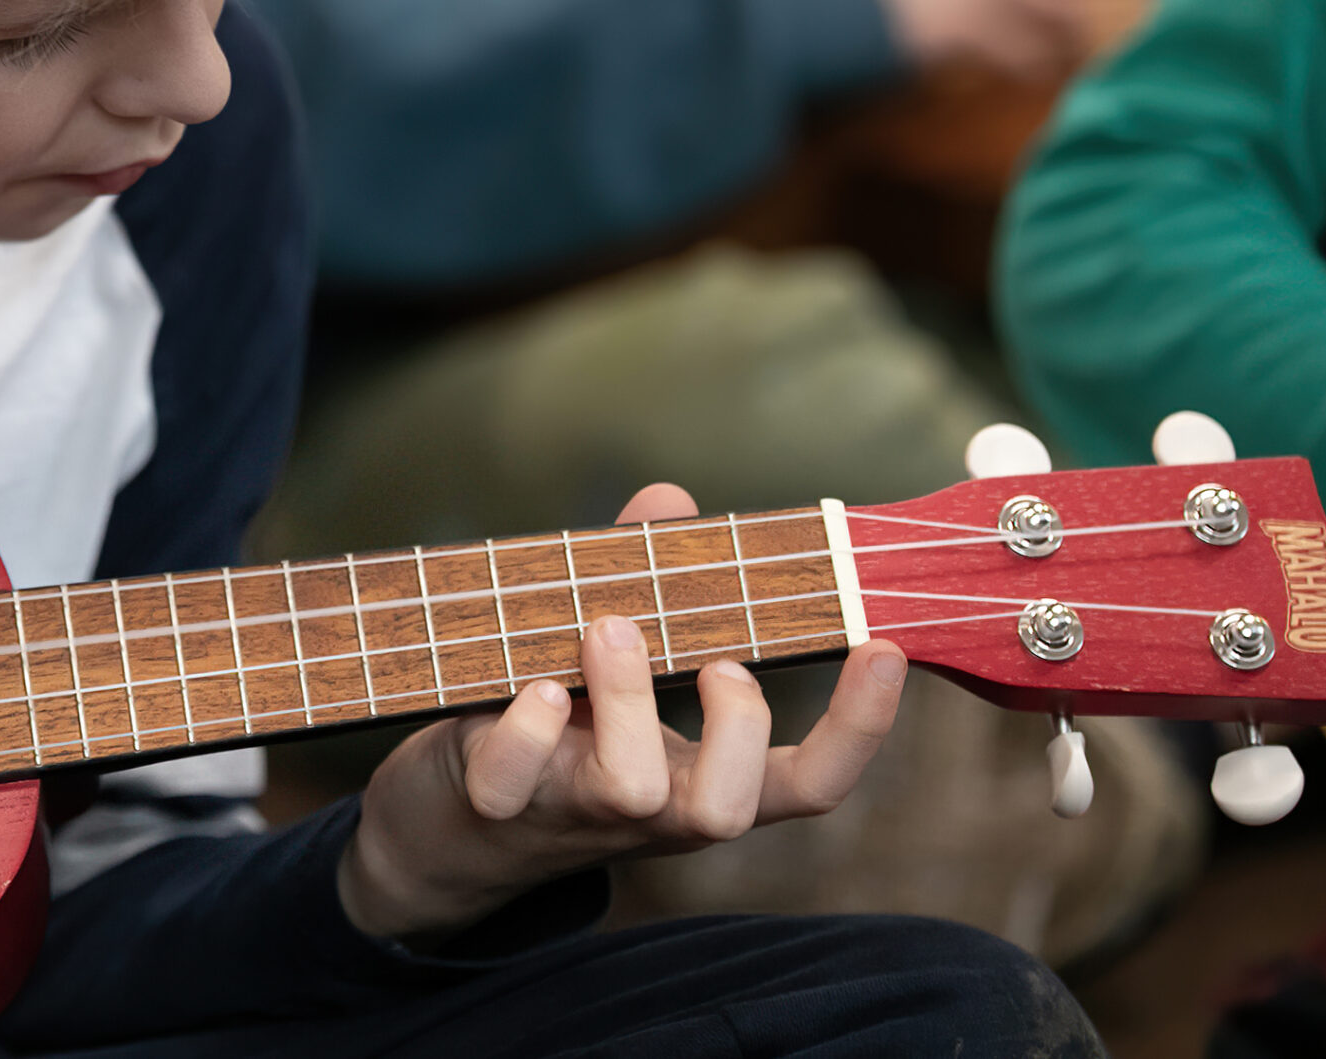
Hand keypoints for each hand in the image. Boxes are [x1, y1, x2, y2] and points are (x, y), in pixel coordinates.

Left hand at [338, 485, 905, 941]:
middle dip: (739, 730)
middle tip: (718, 661)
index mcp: (697, 774)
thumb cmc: (547, 724)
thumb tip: (671, 501)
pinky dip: (525, 731)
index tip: (885, 646)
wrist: (439, 824)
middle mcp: (648, 807)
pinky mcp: (491, 802)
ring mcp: (571, 811)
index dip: (860, 730)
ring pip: (634, 791)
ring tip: (610, 631)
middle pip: (730, 811)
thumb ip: (640, 578)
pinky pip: (513, 786)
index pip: (807, 783)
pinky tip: (529, 686)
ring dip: (630, 703)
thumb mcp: (606, 658)